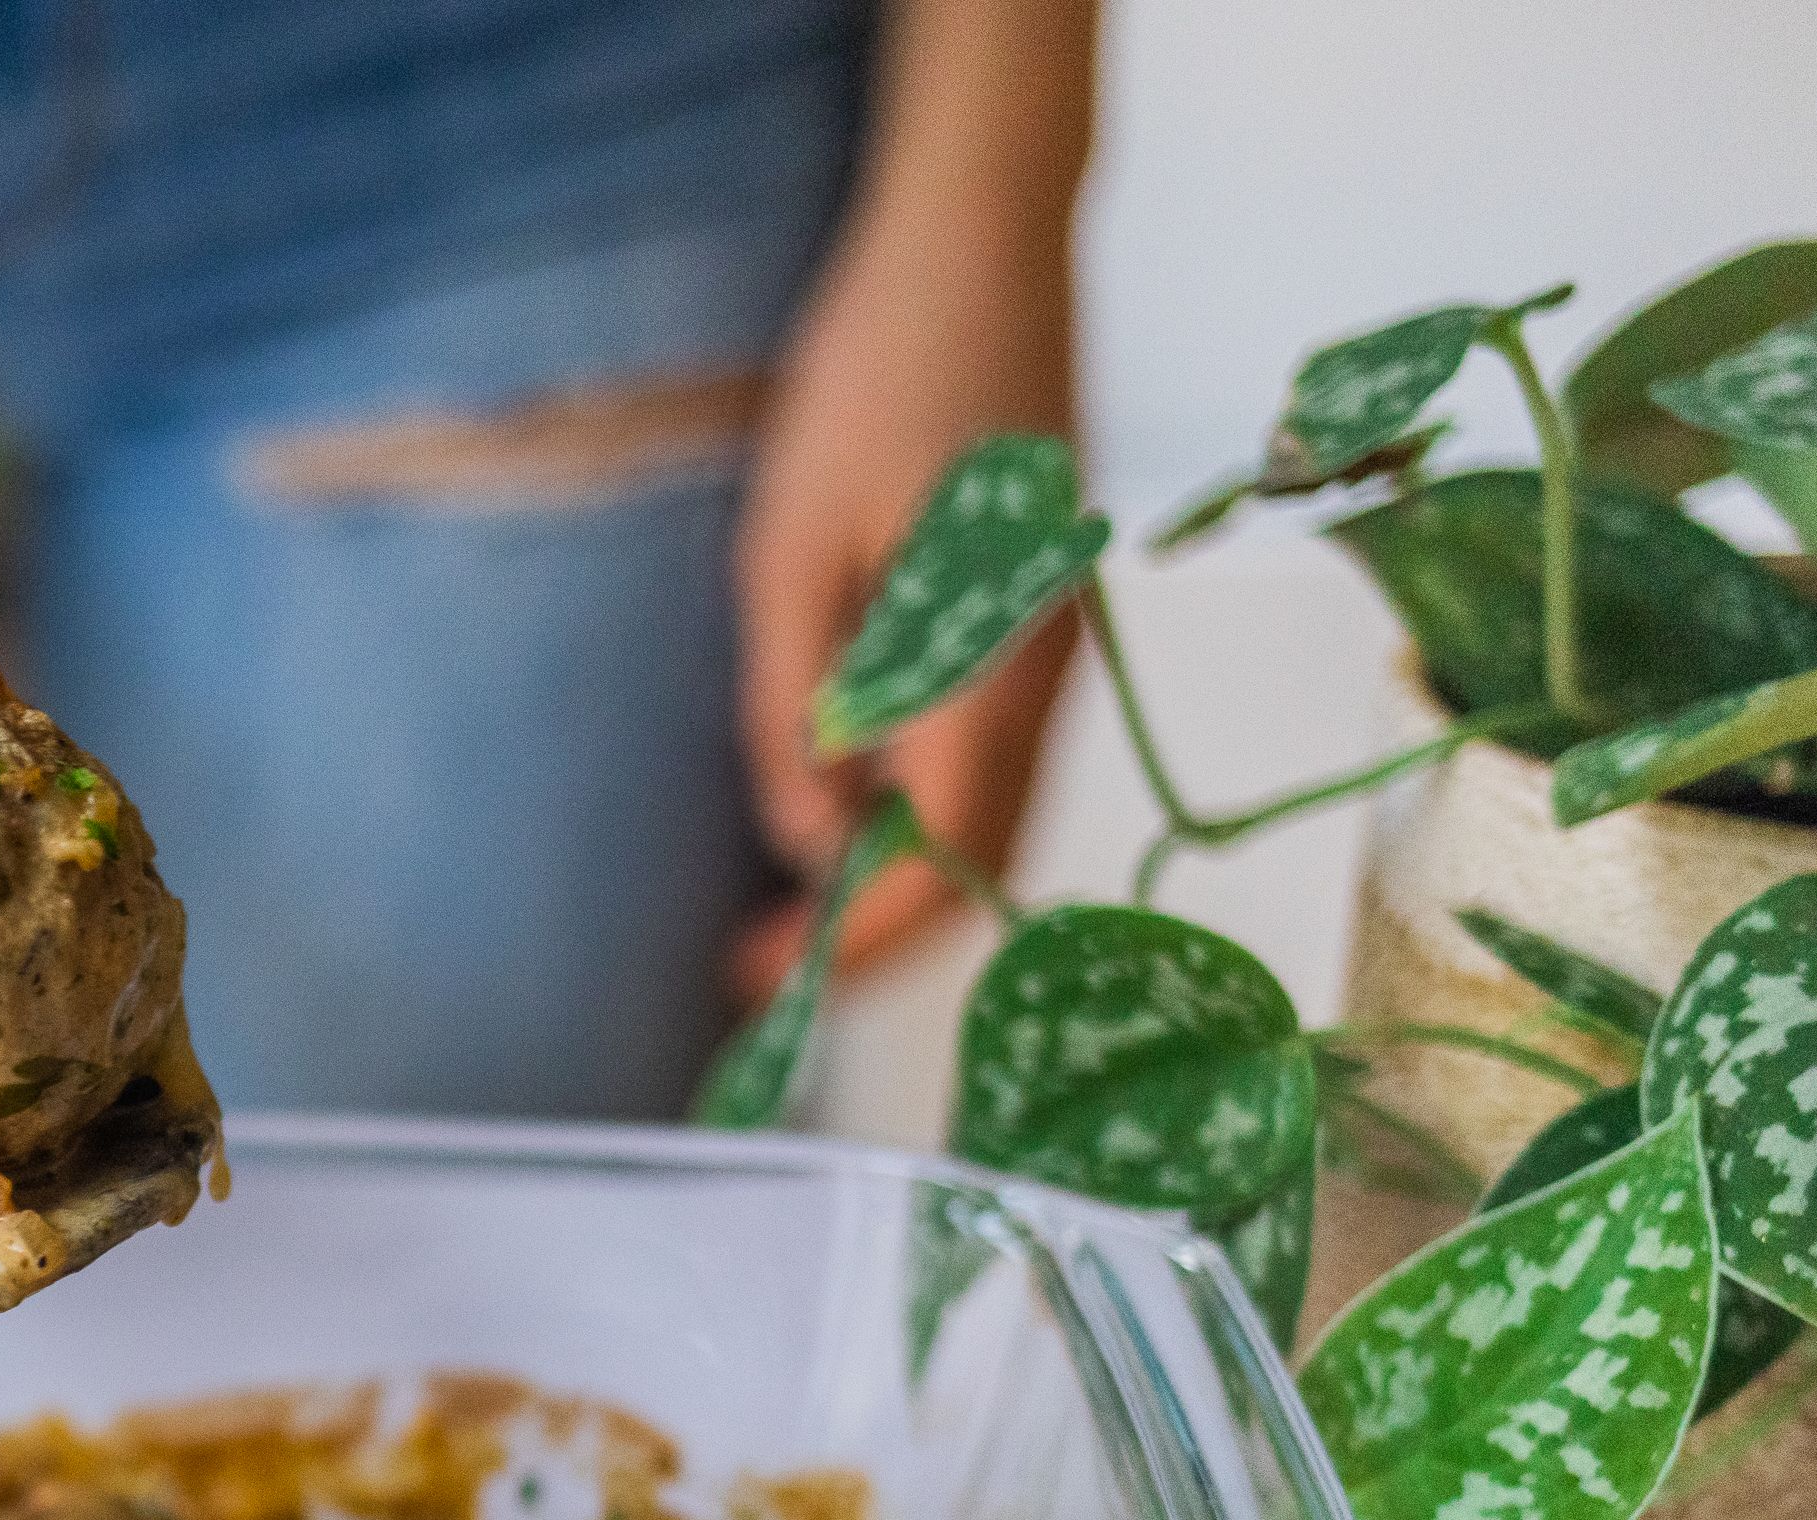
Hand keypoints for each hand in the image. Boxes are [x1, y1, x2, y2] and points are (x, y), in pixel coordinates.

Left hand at [730, 193, 1080, 995]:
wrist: (981, 240)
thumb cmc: (876, 375)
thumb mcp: (788, 551)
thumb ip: (793, 704)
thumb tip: (802, 839)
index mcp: (993, 666)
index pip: (941, 864)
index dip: (854, 942)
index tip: (762, 982)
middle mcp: (1048, 671)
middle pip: (980, 859)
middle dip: (873, 928)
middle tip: (759, 962)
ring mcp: (1057, 640)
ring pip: (990, 809)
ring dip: (895, 870)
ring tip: (784, 901)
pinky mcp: (1039, 610)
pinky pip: (989, 748)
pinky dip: (920, 802)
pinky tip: (839, 795)